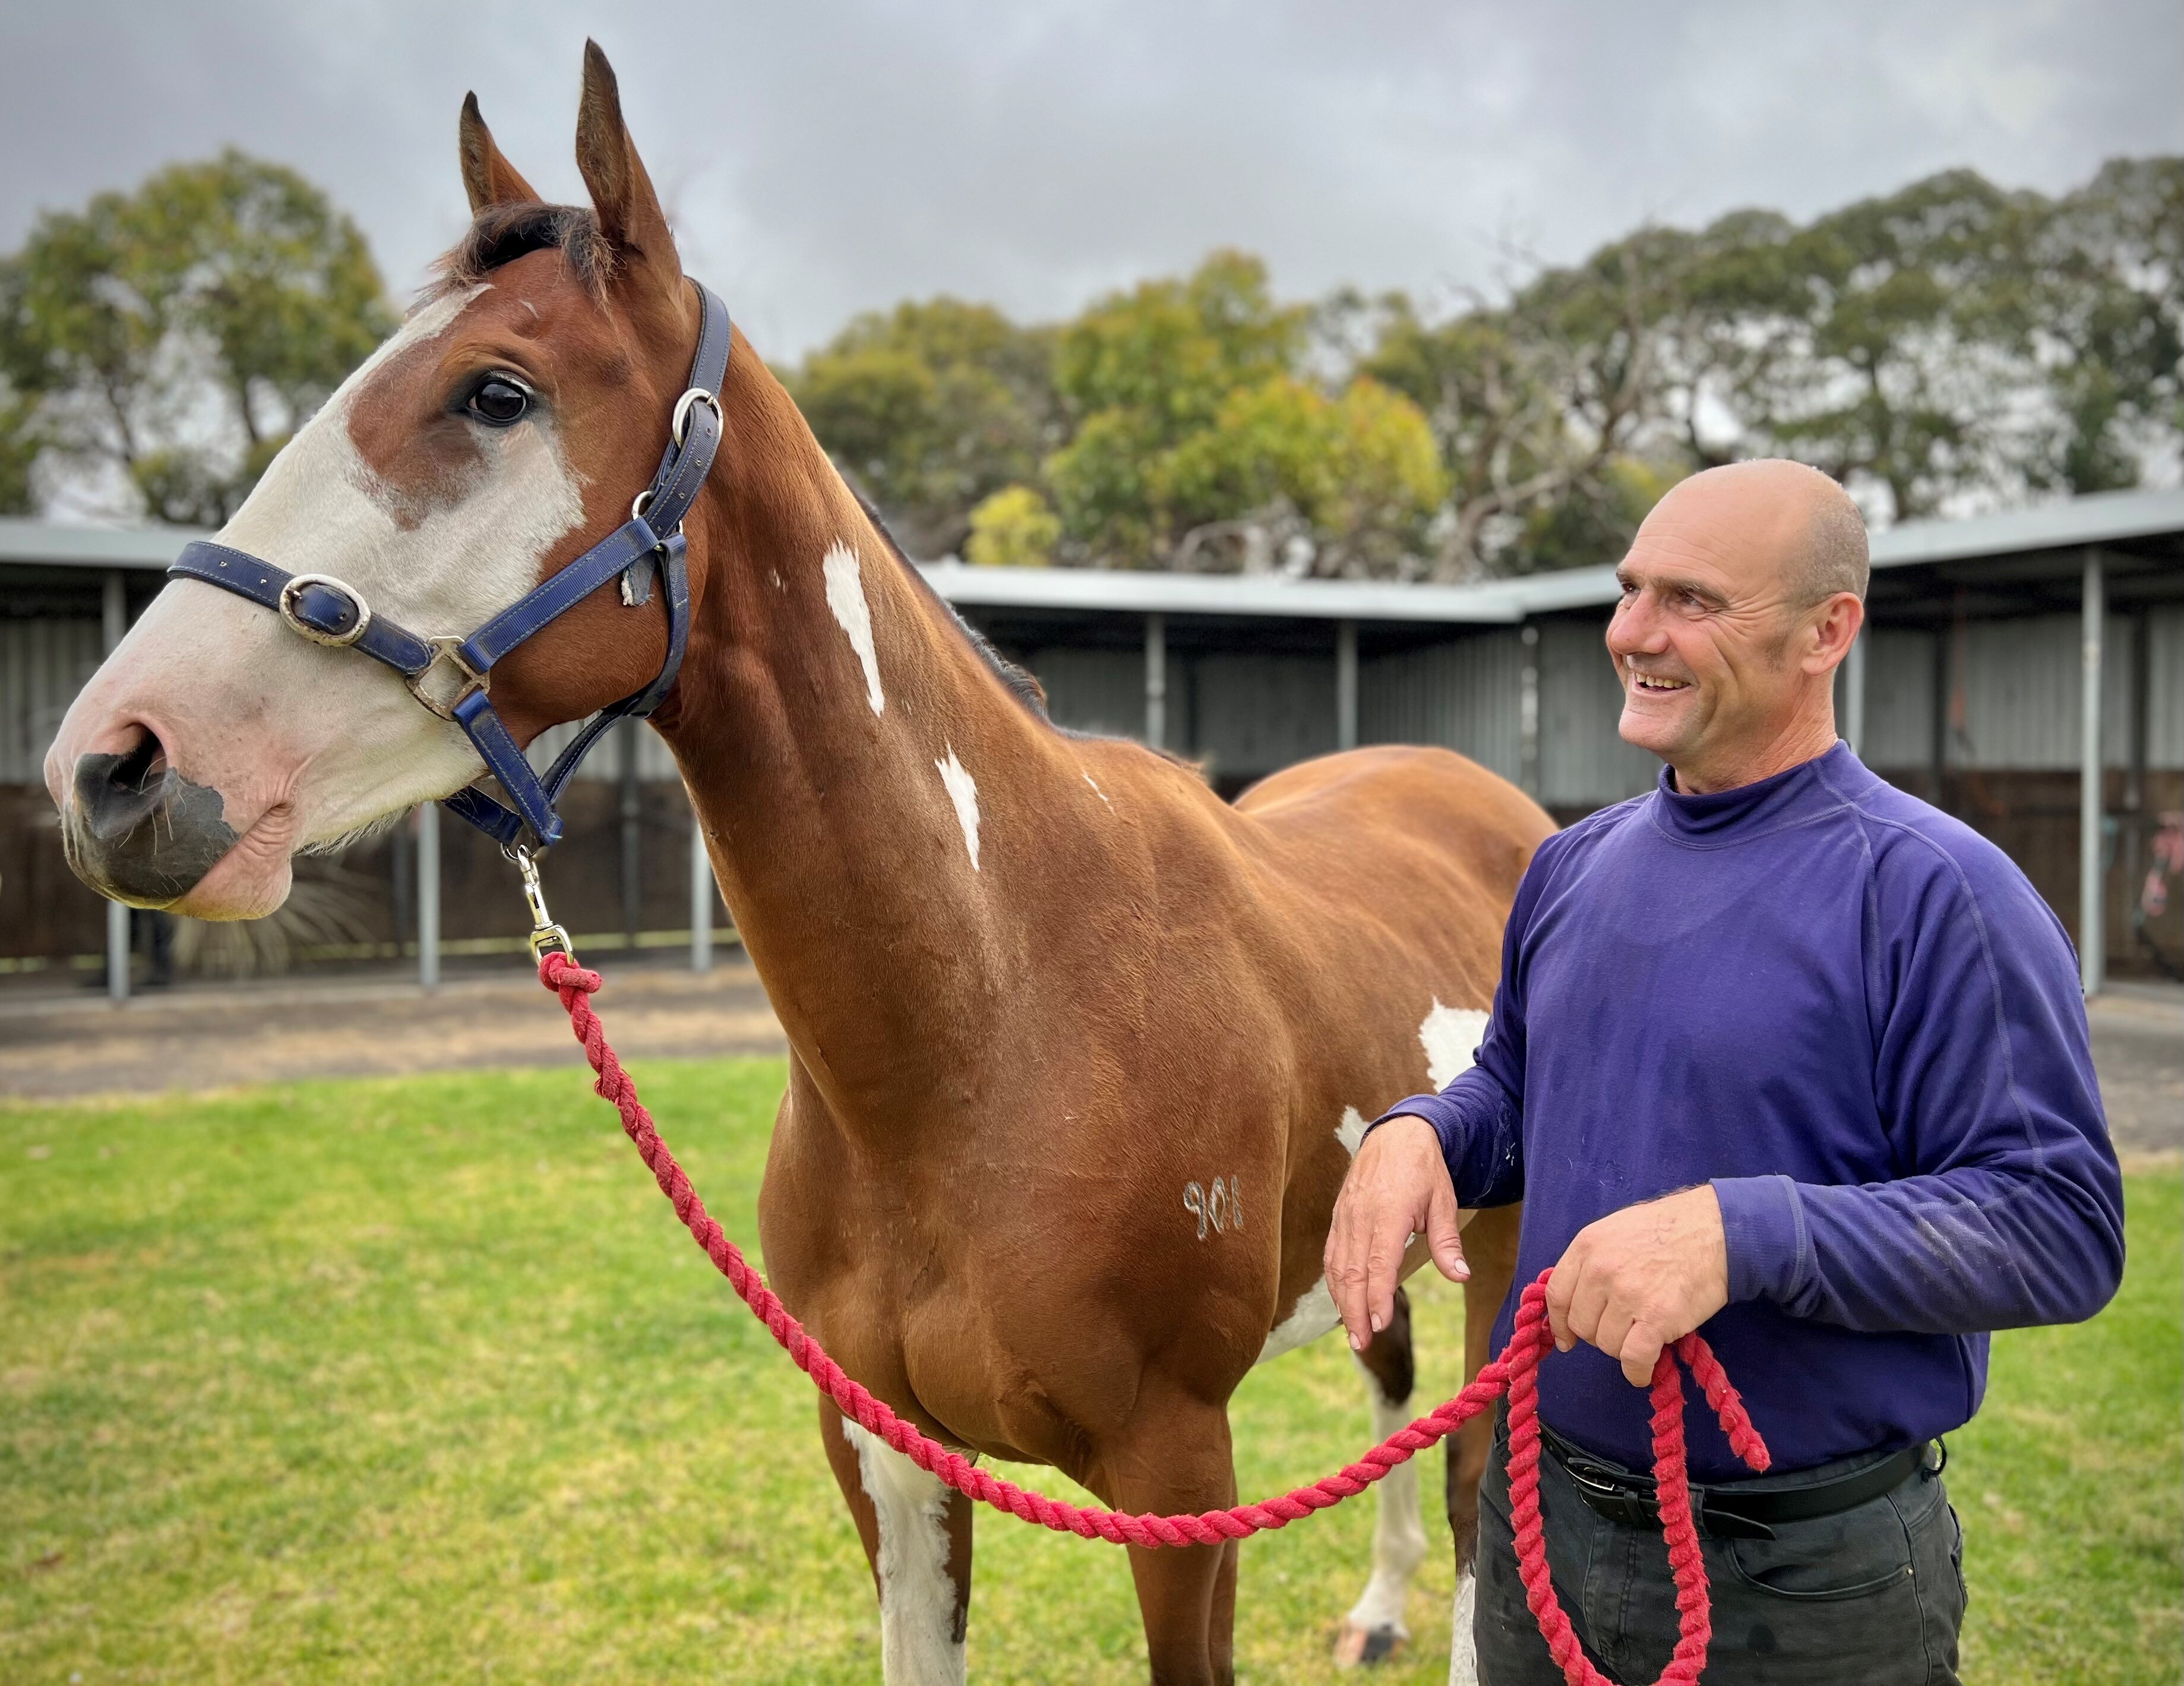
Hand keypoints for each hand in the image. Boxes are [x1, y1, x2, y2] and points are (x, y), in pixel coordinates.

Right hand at [1325, 1115, 1468, 1352]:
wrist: (1396, 1134)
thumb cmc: (1424, 1169)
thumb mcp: (1443, 1200)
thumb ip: (1447, 1241)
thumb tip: (1460, 1276)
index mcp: (1387, 1211)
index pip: (1378, 1262)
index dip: (1377, 1295)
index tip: (1380, 1324)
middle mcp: (1360, 1216)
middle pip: (1352, 1271)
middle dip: (1356, 1310)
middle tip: (1363, 1343)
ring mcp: (1345, 1216)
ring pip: (1337, 1266)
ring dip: (1343, 1302)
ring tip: (1353, 1333)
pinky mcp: (1338, 1217)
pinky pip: (1331, 1255)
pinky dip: (1334, 1282)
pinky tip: (1342, 1303)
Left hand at [1546, 1185, 1728, 1385]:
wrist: (1716, 1231)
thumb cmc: (1668, 1229)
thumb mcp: (1616, 1231)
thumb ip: (1592, 1261)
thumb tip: (1576, 1300)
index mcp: (1587, 1246)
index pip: (1557, 1295)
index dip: (1559, 1323)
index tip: (1567, 1339)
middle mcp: (1601, 1270)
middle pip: (1581, 1325)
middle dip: (1599, 1333)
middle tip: (1623, 1328)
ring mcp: (1627, 1294)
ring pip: (1607, 1344)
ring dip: (1623, 1349)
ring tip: (1643, 1334)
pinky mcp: (1657, 1317)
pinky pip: (1634, 1358)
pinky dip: (1637, 1371)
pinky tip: (1643, 1370)